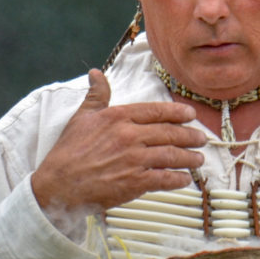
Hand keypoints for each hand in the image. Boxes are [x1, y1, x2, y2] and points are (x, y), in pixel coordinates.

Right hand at [31, 69, 205, 217]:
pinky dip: (178, 179)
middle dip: (190, 136)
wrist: (58, 185)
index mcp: (118, 117)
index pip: (156, 111)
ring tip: (198, 160)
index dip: (177, 113)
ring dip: (189, 158)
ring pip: (172, 155)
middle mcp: (129, 135)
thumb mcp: (81, 118)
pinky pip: (165, 178)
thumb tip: (96, 73)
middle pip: (169, 133)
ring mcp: (134, 159)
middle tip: (201, 139)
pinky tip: (185, 179)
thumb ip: (96, 96)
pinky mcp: (135, 182)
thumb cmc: (68, 152)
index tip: (190, 115)